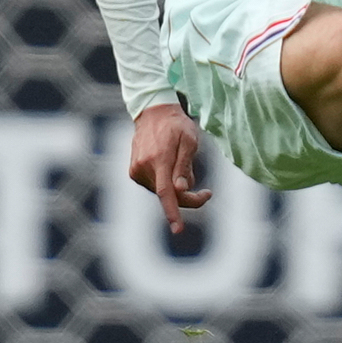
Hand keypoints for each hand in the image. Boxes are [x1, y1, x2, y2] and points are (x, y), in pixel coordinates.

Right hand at [129, 102, 211, 232]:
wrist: (153, 114)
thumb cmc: (177, 126)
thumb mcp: (189, 141)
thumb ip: (185, 166)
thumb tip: (182, 190)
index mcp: (159, 159)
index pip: (166, 192)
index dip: (173, 212)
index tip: (178, 229)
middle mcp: (144, 167)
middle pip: (168, 195)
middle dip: (188, 197)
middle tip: (207, 193)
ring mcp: (136, 170)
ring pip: (162, 192)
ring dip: (177, 188)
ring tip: (184, 164)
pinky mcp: (133, 172)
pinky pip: (155, 185)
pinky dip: (166, 182)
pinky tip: (171, 164)